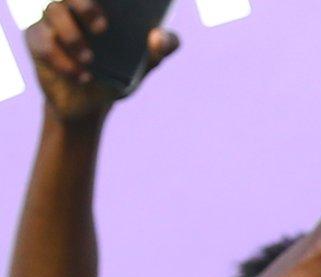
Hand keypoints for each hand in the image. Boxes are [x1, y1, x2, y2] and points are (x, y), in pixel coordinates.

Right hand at [25, 0, 178, 122]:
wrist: (89, 102)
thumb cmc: (118, 72)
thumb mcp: (146, 63)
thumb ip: (164, 47)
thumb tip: (157, 36)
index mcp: (102, 5)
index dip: (101, 0)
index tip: (111, 20)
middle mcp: (74, 5)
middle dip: (85, 6)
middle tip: (103, 28)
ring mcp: (52, 20)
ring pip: (53, 11)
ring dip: (73, 37)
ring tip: (91, 60)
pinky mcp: (36, 40)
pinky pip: (43, 42)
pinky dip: (63, 60)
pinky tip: (81, 76)